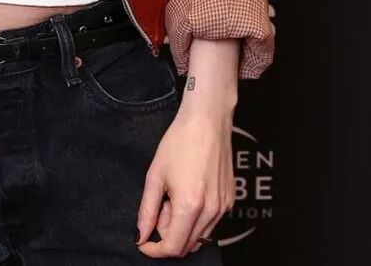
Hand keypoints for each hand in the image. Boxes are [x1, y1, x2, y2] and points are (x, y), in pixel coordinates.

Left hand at [135, 40, 238, 257]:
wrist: (208, 120)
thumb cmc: (180, 142)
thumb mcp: (155, 176)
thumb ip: (147, 211)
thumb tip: (141, 235)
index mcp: (189, 206)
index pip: (172, 247)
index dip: (154, 249)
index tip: (144, 241)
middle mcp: (211, 211)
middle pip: (187, 246)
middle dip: (167, 235)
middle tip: (159, 206)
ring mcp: (223, 207)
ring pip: (199, 236)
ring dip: (181, 226)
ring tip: (173, 196)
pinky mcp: (229, 201)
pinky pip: (210, 223)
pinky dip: (195, 218)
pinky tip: (188, 193)